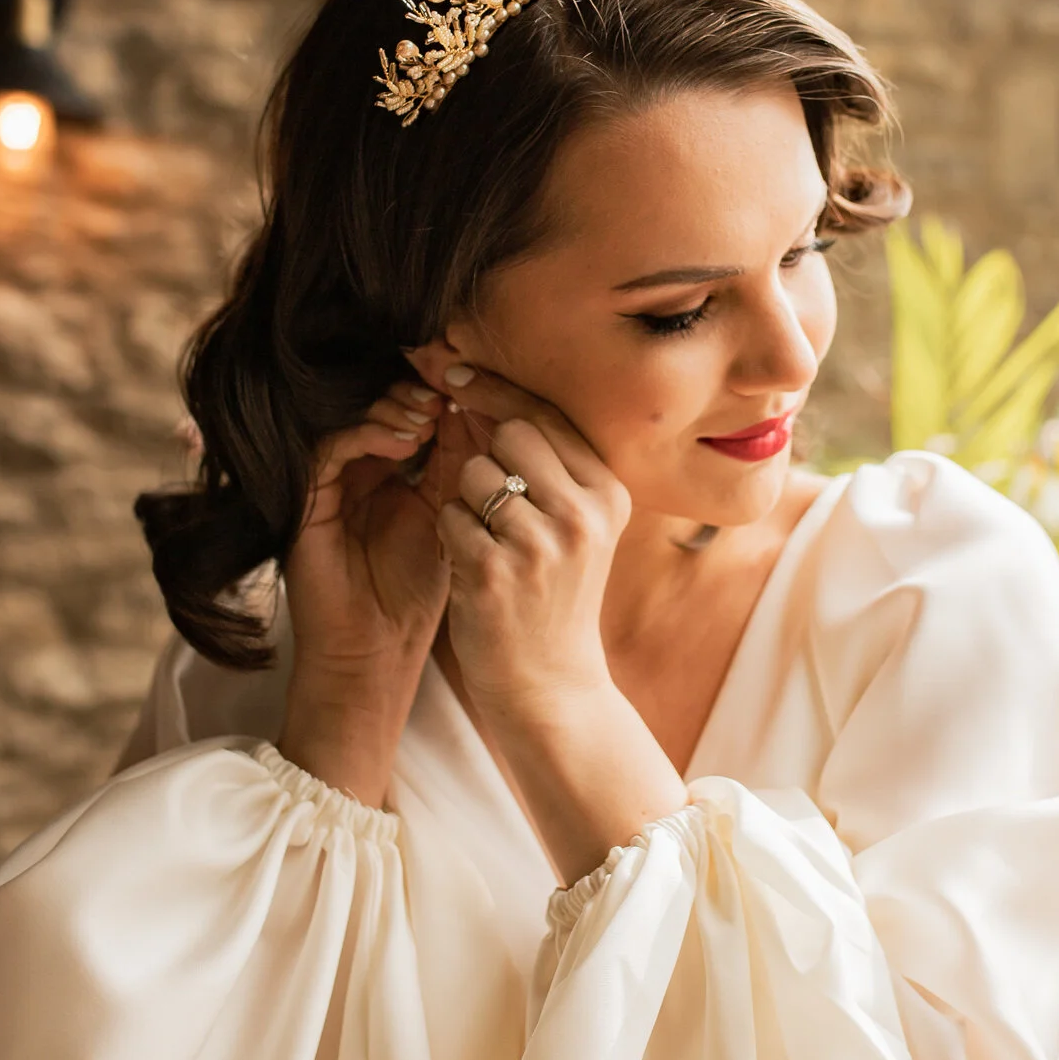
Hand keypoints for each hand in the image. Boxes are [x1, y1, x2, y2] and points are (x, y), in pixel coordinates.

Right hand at [283, 377, 449, 695]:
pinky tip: (407, 441)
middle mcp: (351, 471)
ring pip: (350, 416)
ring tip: (431, 417)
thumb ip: (456, 465)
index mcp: (385, 471)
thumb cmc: (415, 595)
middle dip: (415, 391)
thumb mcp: (447, 516)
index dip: (438, 392)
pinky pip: (329, 448)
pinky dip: (368, 434)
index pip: (407, 410)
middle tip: (449, 392)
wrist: (376, 652)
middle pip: (376, 403)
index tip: (473, 384)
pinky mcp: (305, 501)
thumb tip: (479, 404)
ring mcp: (325, 484)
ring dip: (394, 407)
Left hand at [419, 351, 632, 726]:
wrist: (549, 686)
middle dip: (487, 456)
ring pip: (474, 473)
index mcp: (609, 493)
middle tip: (493, 502)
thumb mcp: (574, 527)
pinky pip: (449, 517)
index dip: (496, 388)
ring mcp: (538, 544)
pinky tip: (475, 570)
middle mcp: (582, 514)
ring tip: (491, 544)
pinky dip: (452, 538)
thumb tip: (479, 385)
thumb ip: (544, 464)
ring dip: (466, 502)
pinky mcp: (492, 572)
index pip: (546, 413)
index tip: (456, 372)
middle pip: (509, 433)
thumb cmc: (555, 597)